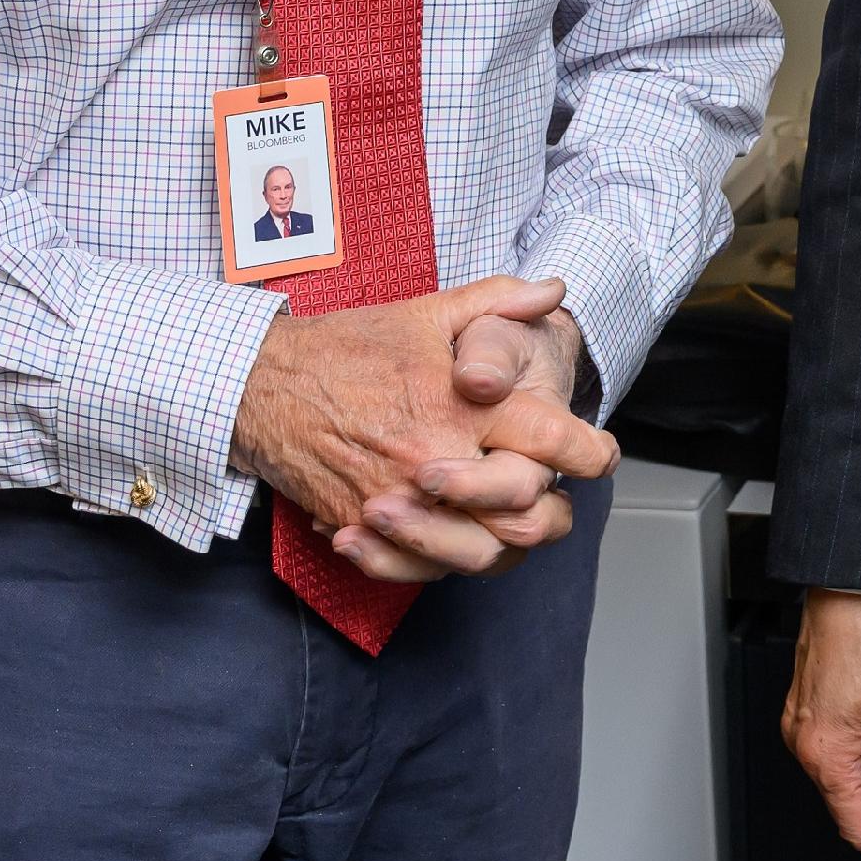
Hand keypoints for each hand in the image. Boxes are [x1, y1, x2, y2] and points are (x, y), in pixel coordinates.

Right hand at [230, 277, 615, 582]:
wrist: (261, 382)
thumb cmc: (347, 346)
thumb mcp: (426, 312)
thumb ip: (497, 301)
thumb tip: (555, 289)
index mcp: (460, 403)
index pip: (549, 439)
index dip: (589, 451)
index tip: (599, 453)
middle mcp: (435, 457)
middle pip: (524, 514)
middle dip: (552, 510)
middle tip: (554, 498)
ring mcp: (397, 500)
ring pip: (477, 554)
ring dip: (502, 544)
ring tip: (507, 524)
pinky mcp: (362, 526)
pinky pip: (418, 570)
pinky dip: (442, 565)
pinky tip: (450, 542)